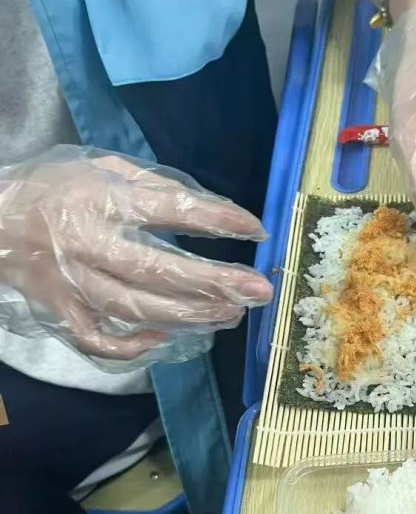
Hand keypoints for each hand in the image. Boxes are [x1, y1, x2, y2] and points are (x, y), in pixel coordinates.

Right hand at [0, 146, 271, 361]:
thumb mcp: (104, 168)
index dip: (215, 219)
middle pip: (157, 270)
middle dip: (213, 283)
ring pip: (135, 308)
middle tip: (259, 291)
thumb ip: (155, 187)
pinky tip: (163, 337)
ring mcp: (72, 282)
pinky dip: (131, 345)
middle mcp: (88, 243)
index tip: (255, 230)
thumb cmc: (58, 189)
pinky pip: (98, 339)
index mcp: (101, 199)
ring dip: (188, 315)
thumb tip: (214, 211)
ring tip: (230, 314)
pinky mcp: (59, 311)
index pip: (168, 209)